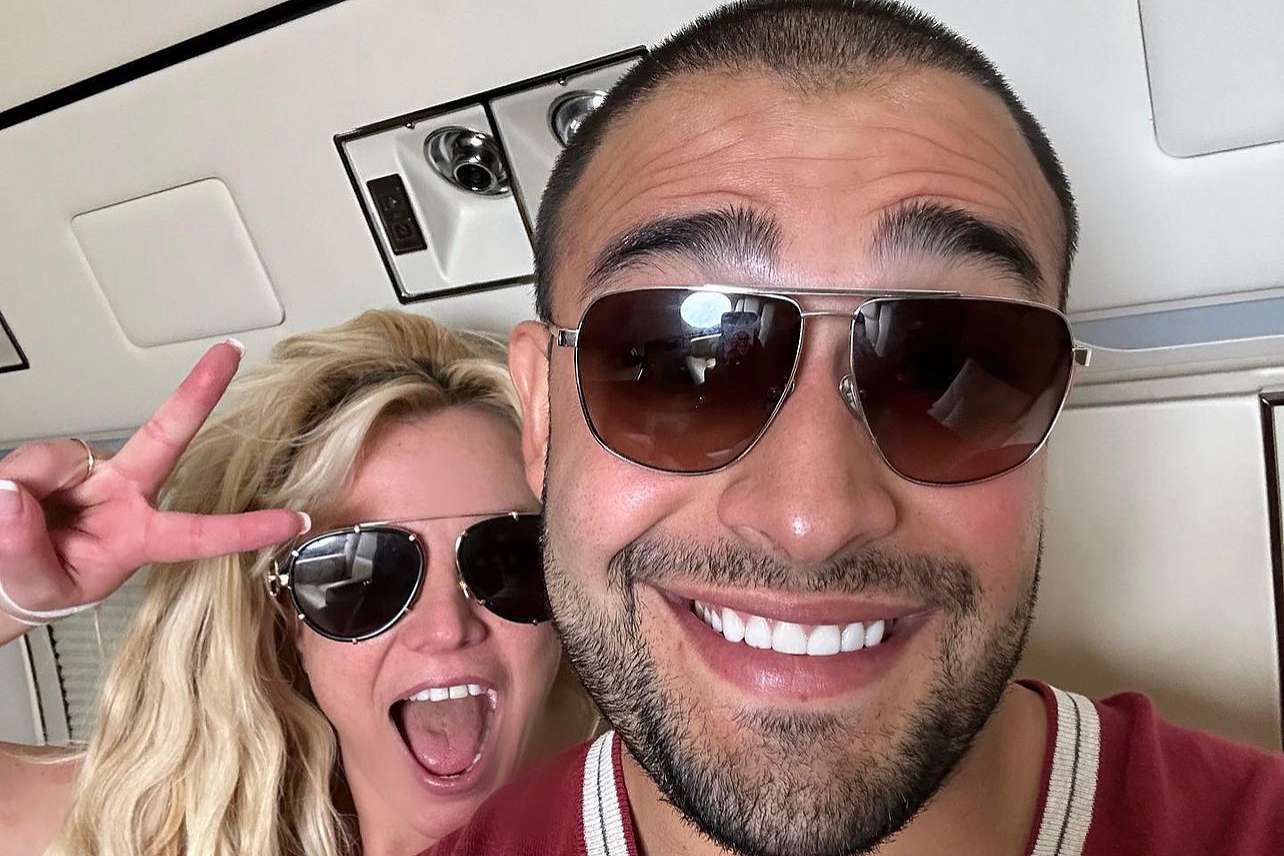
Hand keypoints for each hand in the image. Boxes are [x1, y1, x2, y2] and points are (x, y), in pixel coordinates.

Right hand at [0, 340, 308, 629]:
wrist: (1, 574)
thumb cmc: (36, 583)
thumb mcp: (38, 584)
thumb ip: (25, 547)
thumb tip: (15, 496)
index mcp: (139, 536)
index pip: (201, 533)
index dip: (248, 527)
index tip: (294, 520)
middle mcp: (125, 494)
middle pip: (165, 437)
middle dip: (198, 392)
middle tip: (229, 352)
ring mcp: (92, 472)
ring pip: (62, 456)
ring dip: (32, 482)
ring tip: (15, 518)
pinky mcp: (57, 458)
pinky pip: (32, 457)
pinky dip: (12, 478)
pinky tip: (11, 497)